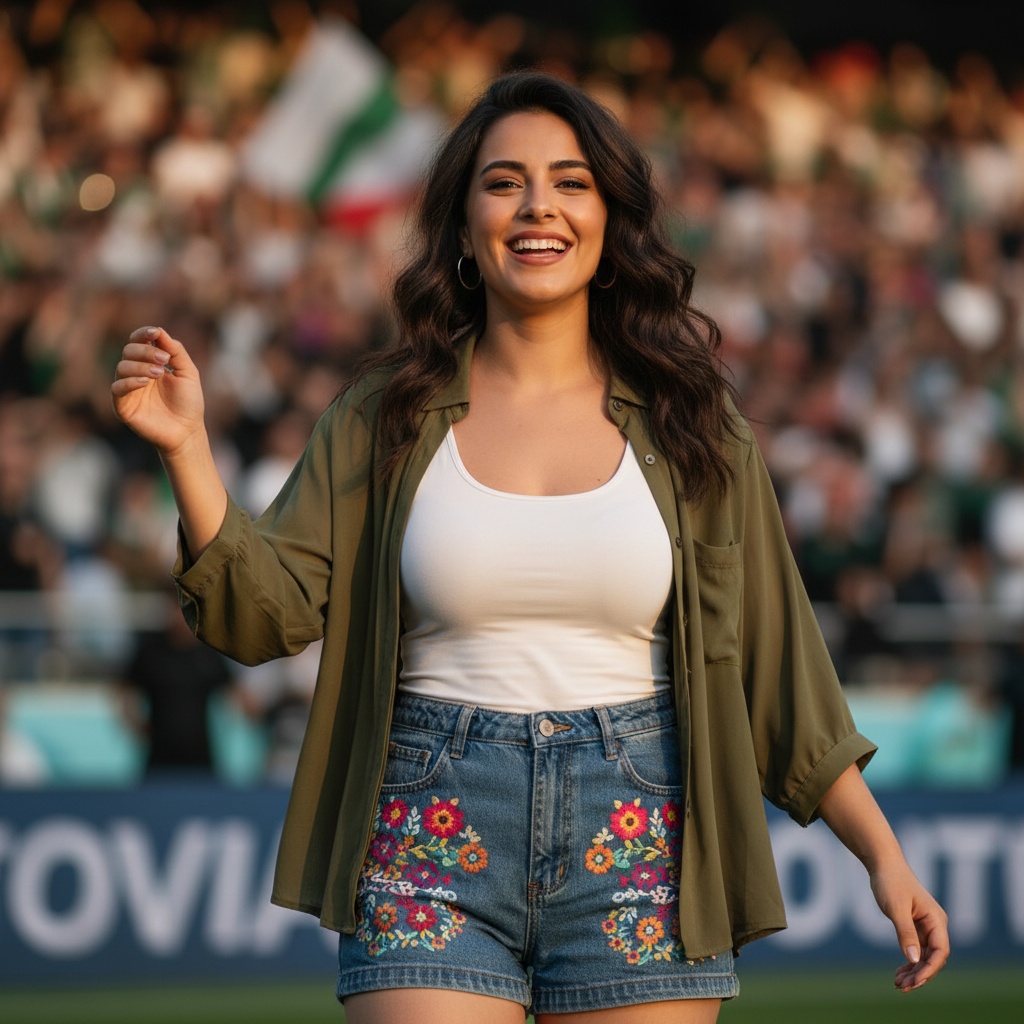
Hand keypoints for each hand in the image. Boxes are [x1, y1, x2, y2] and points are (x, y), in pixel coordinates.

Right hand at [112, 326, 205, 454]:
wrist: (187, 431)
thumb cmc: (188, 403)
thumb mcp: (188, 373)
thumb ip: (176, 351)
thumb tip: (160, 331)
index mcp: (150, 362)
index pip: (138, 341)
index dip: (143, 334)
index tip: (155, 332)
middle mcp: (136, 373)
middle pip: (129, 350)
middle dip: (146, 351)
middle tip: (165, 360)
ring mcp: (128, 389)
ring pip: (122, 367)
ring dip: (140, 365)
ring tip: (160, 373)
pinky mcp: (122, 405)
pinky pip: (117, 388)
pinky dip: (130, 381)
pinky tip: (145, 382)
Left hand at [869, 860, 949, 991]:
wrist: (883, 863)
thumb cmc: (890, 881)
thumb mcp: (896, 908)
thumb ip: (905, 933)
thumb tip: (914, 960)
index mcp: (936, 919)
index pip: (940, 952)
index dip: (929, 969)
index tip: (915, 982)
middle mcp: (935, 925)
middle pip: (933, 958)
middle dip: (919, 975)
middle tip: (901, 987)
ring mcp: (926, 926)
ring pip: (924, 956)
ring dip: (913, 971)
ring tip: (898, 985)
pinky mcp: (915, 926)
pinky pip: (916, 950)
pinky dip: (909, 962)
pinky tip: (899, 973)